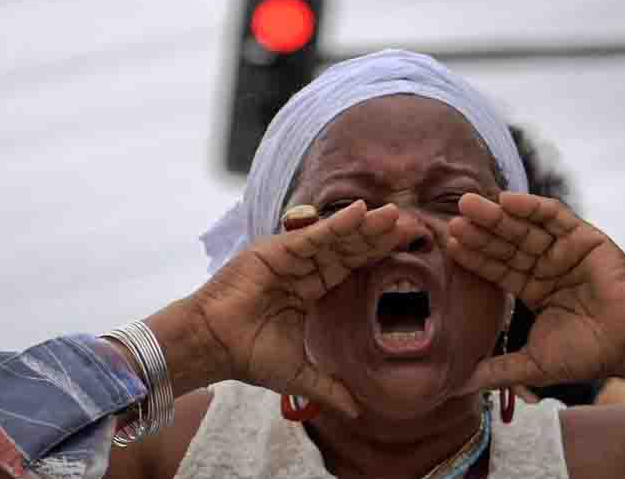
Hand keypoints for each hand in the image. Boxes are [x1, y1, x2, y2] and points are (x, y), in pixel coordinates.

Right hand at [191, 200, 403, 416]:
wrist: (213, 348)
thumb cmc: (249, 357)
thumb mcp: (299, 375)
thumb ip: (329, 388)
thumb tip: (357, 413)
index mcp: (311, 290)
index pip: (351, 267)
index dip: (377, 256)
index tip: (406, 247)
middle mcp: (303, 268)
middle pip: (349, 248)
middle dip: (378, 237)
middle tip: (411, 224)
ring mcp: (290, 256)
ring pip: (335, 238)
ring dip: (364, 227)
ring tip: (394, 215)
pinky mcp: (276, 250)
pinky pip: (312, 235)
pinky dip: (336, 224)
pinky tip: (360, 212)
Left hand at [447, 192, 624, 393]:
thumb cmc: (588, 354)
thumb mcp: (533, 364)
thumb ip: (497, 371)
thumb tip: (455, 386)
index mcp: (532, 288)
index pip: (497, 268)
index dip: (475, 258)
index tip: (449, 246)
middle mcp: (544, 265)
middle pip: (506, 244)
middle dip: (480, 232)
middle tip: (452, 220)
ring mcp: (563, 249)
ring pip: (524, 228)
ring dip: (496, 215)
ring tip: (469, 204)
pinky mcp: (583, 236)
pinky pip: (553, 216)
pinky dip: (531, 207)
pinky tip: (507, 200)